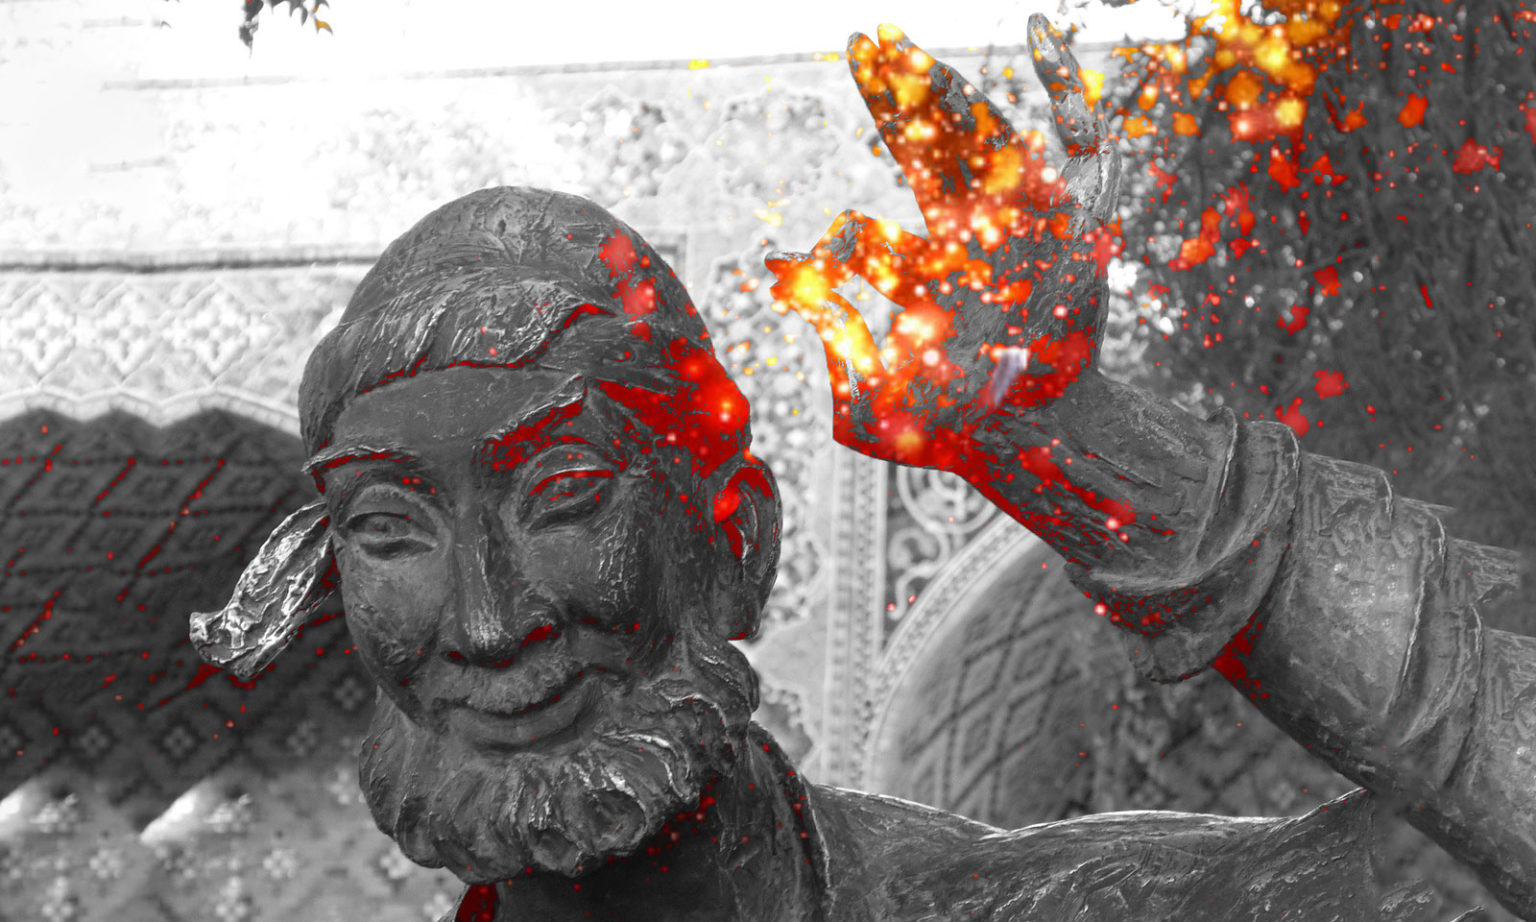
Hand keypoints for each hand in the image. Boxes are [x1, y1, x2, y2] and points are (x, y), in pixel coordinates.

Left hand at [766, 16, 1121, 470]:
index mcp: (930, 265)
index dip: (848, 197)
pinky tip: (1035, 28)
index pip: (877, 212)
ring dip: (940, 86)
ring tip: (896, 42)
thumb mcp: (864, 403)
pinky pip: (1080, 139)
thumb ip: (825, 345)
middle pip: (930, 148)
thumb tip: (781, 273)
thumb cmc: (946, 430)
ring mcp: (1023, 224)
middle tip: (861, 41)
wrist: (1032, 443)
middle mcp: (976, 234)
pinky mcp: (1075, 218)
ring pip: (981, 136)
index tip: (797, 218)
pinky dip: (1064, 82)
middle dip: (896, 96)